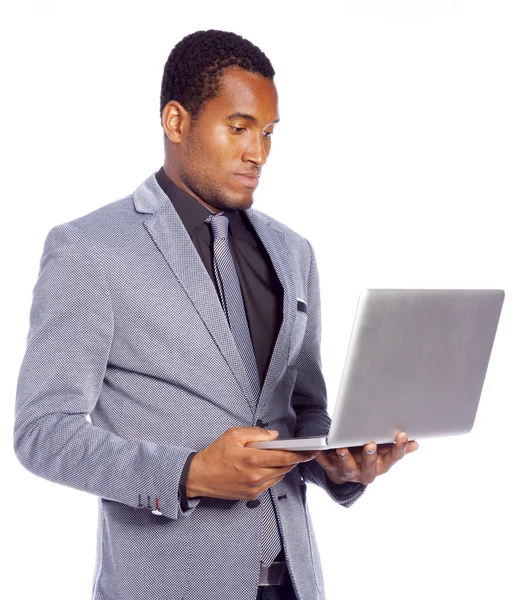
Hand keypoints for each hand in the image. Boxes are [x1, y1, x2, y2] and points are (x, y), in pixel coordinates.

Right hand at [186, 427, 317, 500]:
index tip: (310, 451)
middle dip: (293, 459)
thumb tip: (274, 436)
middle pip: (284, 468)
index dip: (300, 454)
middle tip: (298, 451)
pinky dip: (272, 475)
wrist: (199, 477)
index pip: (284, 457)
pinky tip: (266, 467)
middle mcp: (256, 476)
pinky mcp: (251, 495)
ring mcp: (254, 488)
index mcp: (253, 460)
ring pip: (278, 476)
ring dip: (282, 467)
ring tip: (279, 457)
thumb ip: (257, 434)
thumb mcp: (233, 435)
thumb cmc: (215, 455)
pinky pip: (269, 484)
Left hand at [314, 431, 418, 484]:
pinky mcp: (333, 470)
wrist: (345, 474)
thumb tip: (416, 443)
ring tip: (342, 448)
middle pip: (370, 466)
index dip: (399, 448)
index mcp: (381, 465)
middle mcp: (367, 472)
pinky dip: (322, 458)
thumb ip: (396, 449)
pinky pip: (326, 465)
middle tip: (370, 444)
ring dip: (345, 458)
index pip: (393, 458)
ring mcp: (350, 472)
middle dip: (370, 456)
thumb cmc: (367, 458)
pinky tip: (318, 451)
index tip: (403, 434)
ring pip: (348, 468)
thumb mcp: (383, 455)